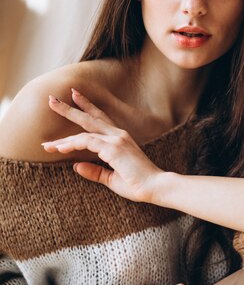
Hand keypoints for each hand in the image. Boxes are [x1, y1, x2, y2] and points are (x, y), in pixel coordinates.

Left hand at [41, 88, 162, 202]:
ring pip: (83, 132)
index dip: (87, 107)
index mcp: (120, 139)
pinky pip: (86, 142)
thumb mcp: (111, 179)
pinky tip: (60, 149)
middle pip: (90, 118)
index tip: (75, 96)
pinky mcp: (113, 148)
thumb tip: (76, 166)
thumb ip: (95, 171)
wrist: (155, 187)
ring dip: (63, 138)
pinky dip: (72, 145)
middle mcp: (118, 135)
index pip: (100, 118)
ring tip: (46, 143)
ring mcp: (116, 140)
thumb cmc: (138, 184)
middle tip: (52, 100)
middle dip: (70, 109)